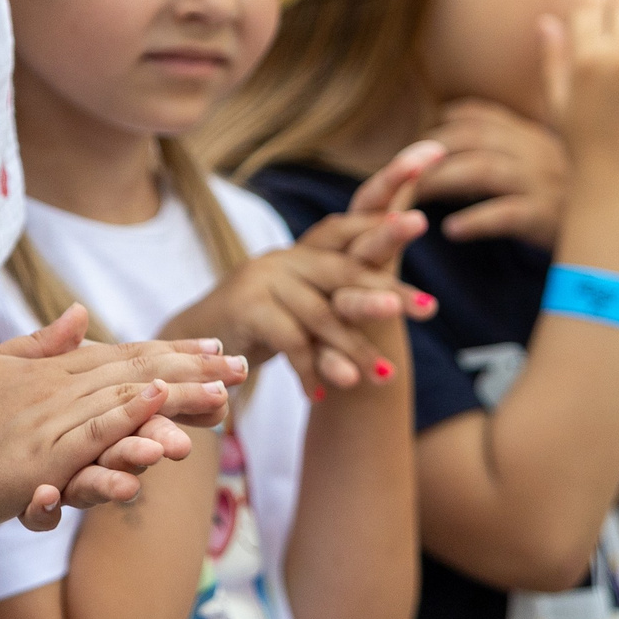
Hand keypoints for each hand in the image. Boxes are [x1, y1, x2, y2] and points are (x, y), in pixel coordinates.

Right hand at [0, 307, 246, 535]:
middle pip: (133, 374)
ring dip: (175, 396)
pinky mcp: (33, 464)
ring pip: (119, 403)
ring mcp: (42, 426)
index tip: (218, 349)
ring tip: (222, 391)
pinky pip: (85, 437)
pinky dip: (124, 420)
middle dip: (193, 371)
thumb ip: (38, 346)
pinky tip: (158, 409)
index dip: (172, 352)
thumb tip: (81, 314)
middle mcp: (50, 392)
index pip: (121, 356)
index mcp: (45, 373)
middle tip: (243, 365)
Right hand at [160, 142, 442, 393]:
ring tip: (385, 376)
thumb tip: (395, 303)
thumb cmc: (257, 329)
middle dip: (388, 293)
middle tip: (428, 309)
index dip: (381, 227)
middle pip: (344, 272)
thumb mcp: (299, 310)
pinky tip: (323, 396)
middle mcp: (284, 258)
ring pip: (322, 315)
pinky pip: (291, 341)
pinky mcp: (246, 307)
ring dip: (355, 351)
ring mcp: (263, 279)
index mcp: (302, 252)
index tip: (419, 223)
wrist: (191, 345)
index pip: (346, 232)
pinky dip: (311, 371)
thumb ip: (335, 302)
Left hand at [416, 98, 566, 243]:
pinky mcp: (547, 216)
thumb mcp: (554, 153)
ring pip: (484, 171)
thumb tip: (484, 92)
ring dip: (444, 180)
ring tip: (414, 196)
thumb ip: (518, 131)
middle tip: (402, 172)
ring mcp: (542, 182)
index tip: (421, 140)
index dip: (445, 124)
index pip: (482, 116)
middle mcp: (537, 151)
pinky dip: (476, 220)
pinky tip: (452, 230)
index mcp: (534, 134)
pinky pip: (506, 214)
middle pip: (474, 139)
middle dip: (433, 151)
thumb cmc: (581, 192)